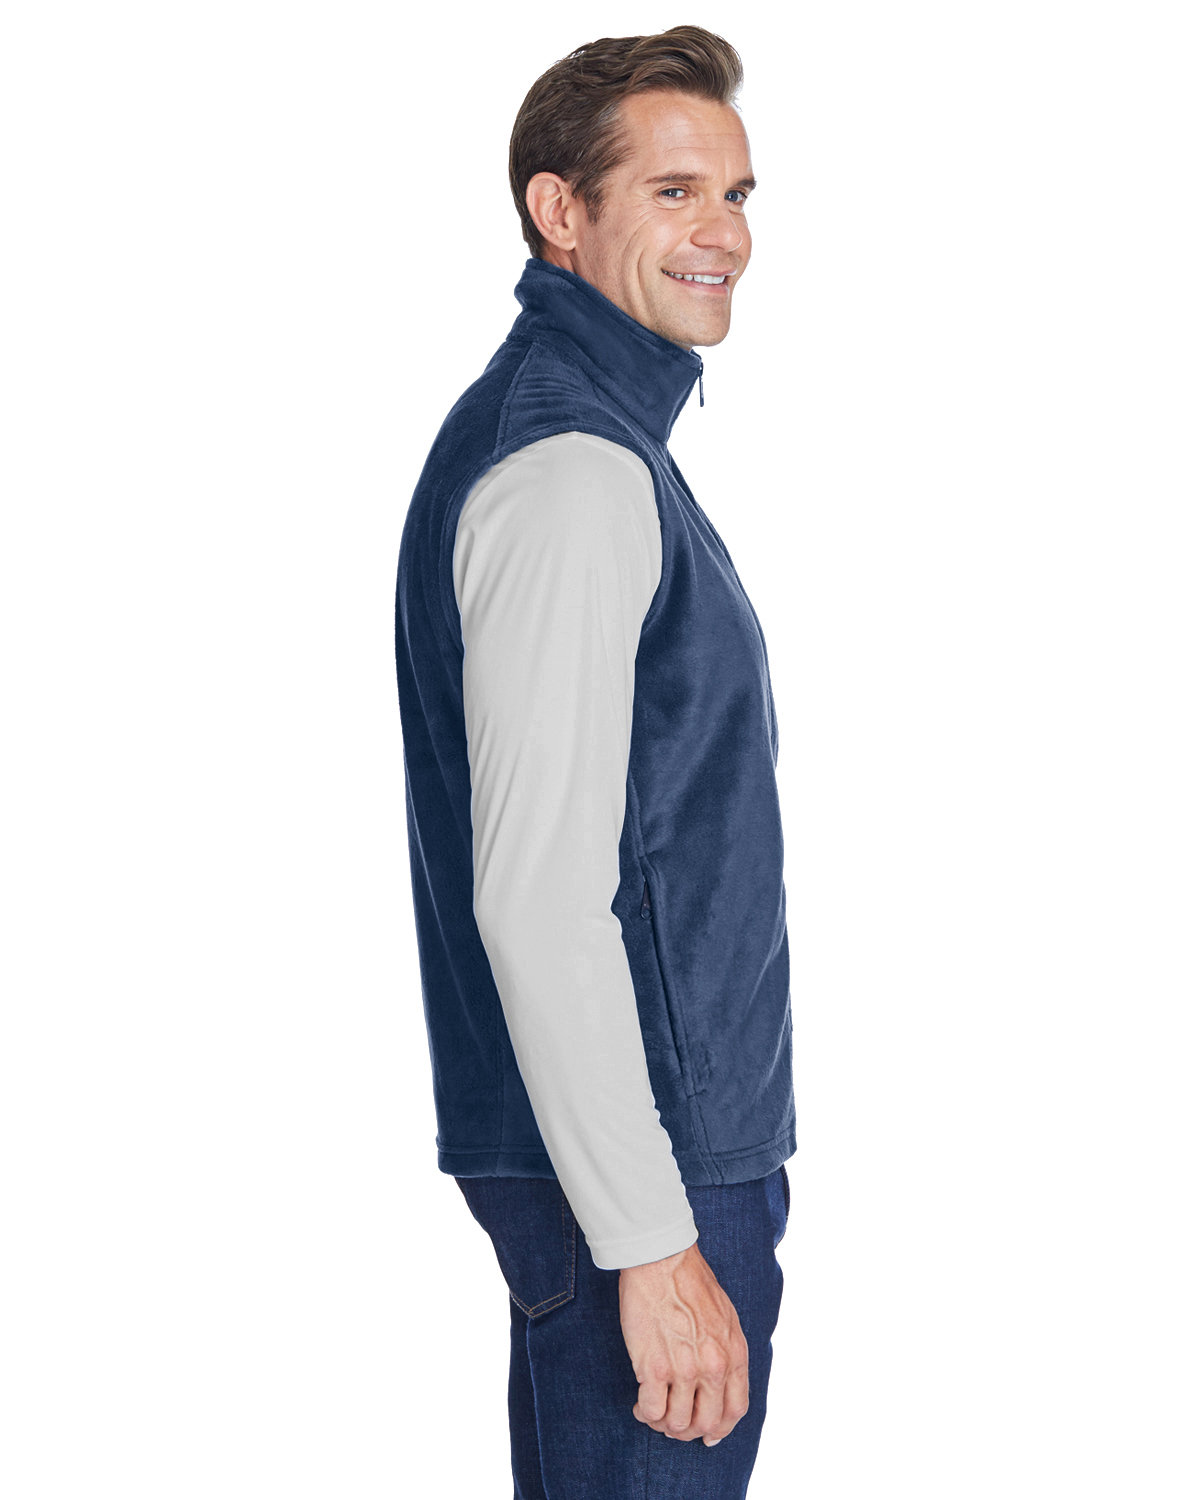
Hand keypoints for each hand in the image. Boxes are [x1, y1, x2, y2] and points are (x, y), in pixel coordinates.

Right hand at [618, 1241, 749, 1445]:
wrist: (662, 1260)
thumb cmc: (690, 1281)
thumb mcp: (725, 1317)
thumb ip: (726, 1351)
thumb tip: (721, 1380)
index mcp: (734, 1354)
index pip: (735, 1410)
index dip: (720, 1429)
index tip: (707, 1435)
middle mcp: (713, 1368)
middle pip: (706, 1423)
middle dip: (689, 1430)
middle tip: (673, 1422)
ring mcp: (684, 1370)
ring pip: (677, 1423)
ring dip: (663, 1423)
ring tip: (654, 1411)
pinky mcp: (653, 1367)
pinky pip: (652, 1410)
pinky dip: (645, 1413)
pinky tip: (640, 1402)